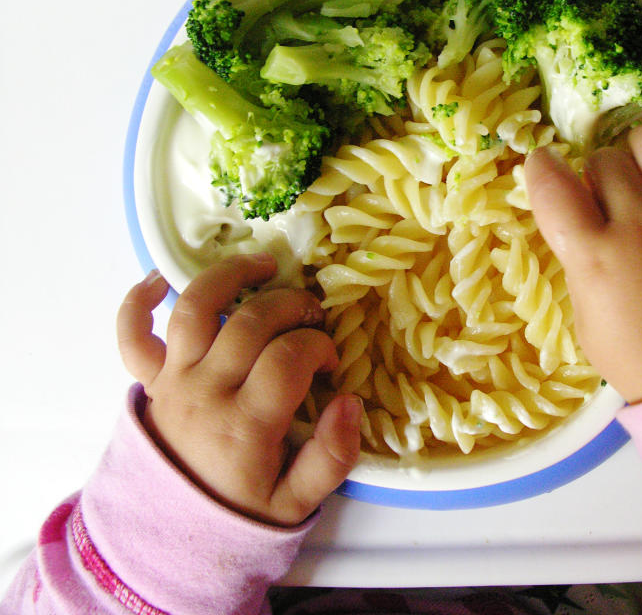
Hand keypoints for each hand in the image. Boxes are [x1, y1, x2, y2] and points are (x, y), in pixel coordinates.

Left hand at [116, 253, 360, 525]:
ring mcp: (173, 382)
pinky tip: (161, 279)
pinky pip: (132, 334)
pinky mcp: (150, 381)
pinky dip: (139, 301)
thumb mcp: (297, 503)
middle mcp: (205, 392)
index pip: (289, 358)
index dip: (320, 346)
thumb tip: (351, 403)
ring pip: (196, 309)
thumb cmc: (239, 512)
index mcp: (246, 424)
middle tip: (313, 317)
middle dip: (292, 305)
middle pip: (251, 322)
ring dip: (229, 276)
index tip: (331, 361)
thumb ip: (331, 458)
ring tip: (264, 264)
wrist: (169, 534)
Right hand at [525, 123, 641, 402]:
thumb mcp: (586, 315)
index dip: (543, 169)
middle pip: (607, 159)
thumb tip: (582, 215)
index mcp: (597, 255)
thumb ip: (580, 258)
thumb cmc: (639, 359)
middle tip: (612, 200)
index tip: (548, 170)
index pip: (552, 184)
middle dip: (601, 174)